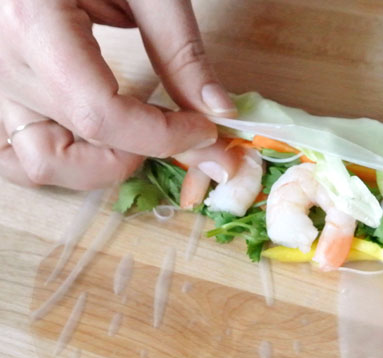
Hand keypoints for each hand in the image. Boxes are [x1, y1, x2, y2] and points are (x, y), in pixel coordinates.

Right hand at [0, 0, 234, 188]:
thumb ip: (180, 51)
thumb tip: (218, 112)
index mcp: (32, 21)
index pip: (100, 116)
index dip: (163, 138)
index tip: (205, 131)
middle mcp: (1, 61)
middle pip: (70, 150)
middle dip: (138, 154)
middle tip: (178, 131)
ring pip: (36, 164)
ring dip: (96, 167)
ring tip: (137, 136)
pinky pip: (14, 152)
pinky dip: (62, 160)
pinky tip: (98, 140)